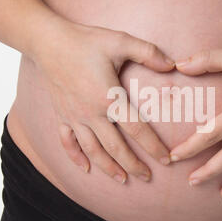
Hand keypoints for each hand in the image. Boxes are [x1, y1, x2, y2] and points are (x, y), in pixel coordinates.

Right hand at [33, 20, 173, 183]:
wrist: (48, 41)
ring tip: (122, 179)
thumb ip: (148, 53)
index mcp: (109, 98)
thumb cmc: (86, 41)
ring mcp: (75, 117)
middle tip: (147, 177)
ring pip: (93, 150)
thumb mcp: (120, 41)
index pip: (137, 129)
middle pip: (116, 147)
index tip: (165, 160)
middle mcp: (92, 113)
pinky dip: (76, 157)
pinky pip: (68, 142)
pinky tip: (85, 168)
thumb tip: (173, 65)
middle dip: (133, 165)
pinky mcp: (61, 115)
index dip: (153, 147)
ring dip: (108, 167)